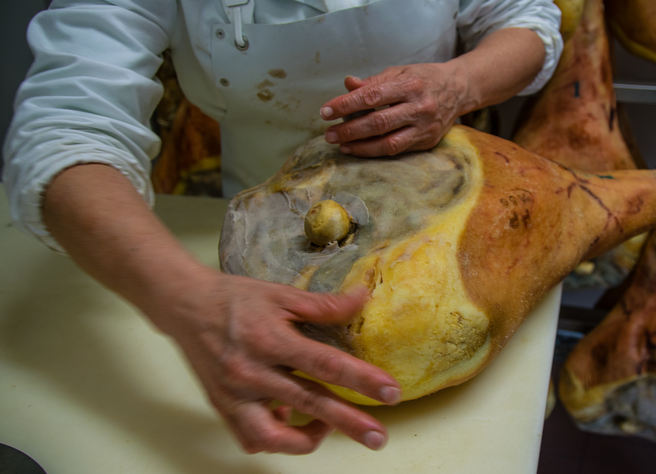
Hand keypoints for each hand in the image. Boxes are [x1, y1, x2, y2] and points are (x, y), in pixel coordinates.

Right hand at [164, 269, 400, 454]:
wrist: (185, 306)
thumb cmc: (235, 299)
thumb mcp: (281, 294)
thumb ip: (324, 305)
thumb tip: (363, 299)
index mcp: (270, 340)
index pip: (324, 364)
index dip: (361, 379)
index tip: (390, 391)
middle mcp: (251, 372)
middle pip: (308, 404)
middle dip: (348, 423)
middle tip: (378, 437)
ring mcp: (234, 395)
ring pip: (274, 436)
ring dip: (306, 440)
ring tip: (329, 431)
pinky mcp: (223, 408)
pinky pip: (251, 438)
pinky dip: (275, 438)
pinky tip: (290, 422)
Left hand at [319, 63, 472, 156]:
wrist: (459, 89)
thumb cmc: (423, 78)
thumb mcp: (400, 72)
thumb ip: (373, 82)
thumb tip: (348, 84)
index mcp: (410, 85)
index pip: (372, 96)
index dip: (346, 104)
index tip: (326, 111)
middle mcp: (419, 107)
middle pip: (378, 122)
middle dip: (349, 129)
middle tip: (329, 133)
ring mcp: (425, 127)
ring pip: (387, 142)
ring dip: (360, 146)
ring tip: (340, 144)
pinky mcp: (427, 141)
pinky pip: (397, 150)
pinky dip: (374, 151)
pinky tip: (359, 148)